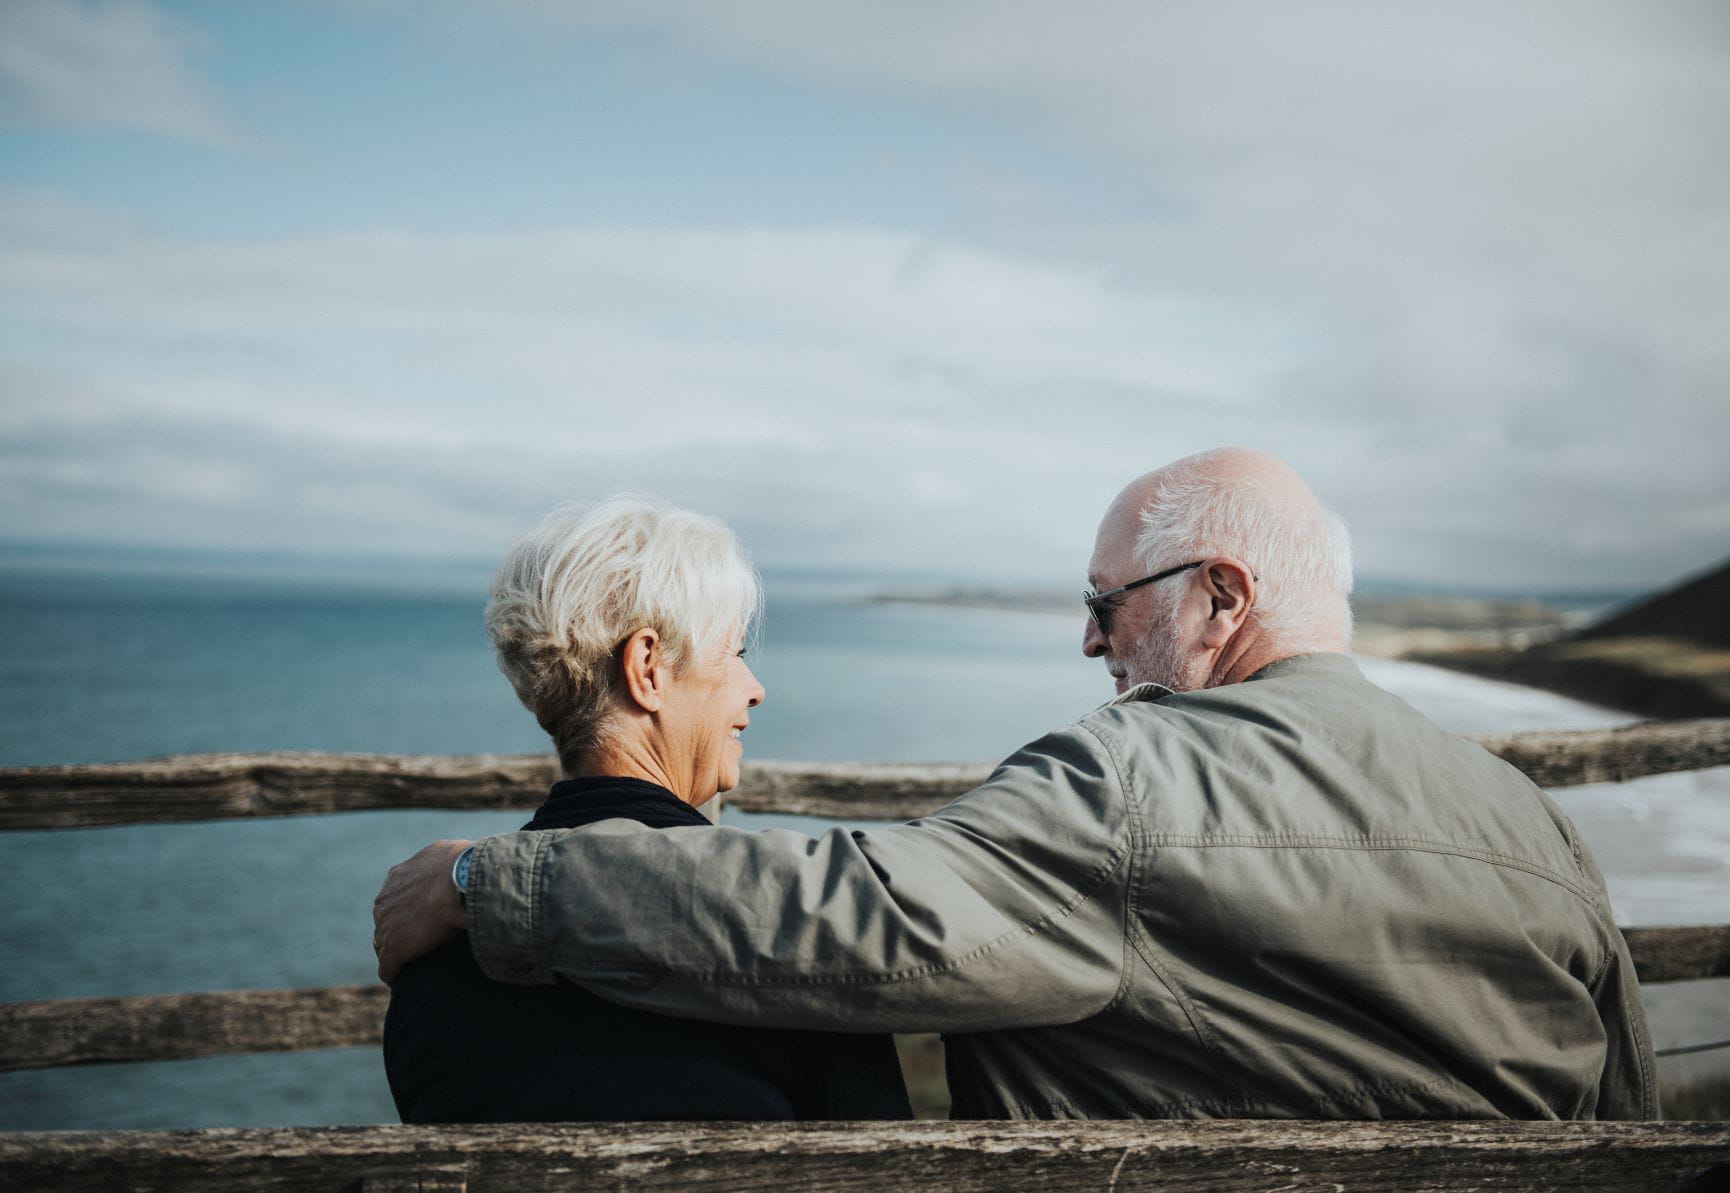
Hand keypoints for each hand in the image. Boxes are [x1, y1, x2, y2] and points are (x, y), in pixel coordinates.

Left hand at [373, 838, 471, 984]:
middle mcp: (384, 901)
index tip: (422, 922)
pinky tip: (402, 979)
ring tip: (410, 965)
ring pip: (384, 946)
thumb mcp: (448, 852)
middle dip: (398, 933)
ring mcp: (386, 926)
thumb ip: (442, 862)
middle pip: (385, 924)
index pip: (393, 902)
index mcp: (396, 879)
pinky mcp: (395, 949)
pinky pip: (387, 968)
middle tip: (418, 944)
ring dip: (397, 954)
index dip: (407, 913)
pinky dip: (394, 974)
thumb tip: (457, 859)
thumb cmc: (462, 863)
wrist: (461, 877)